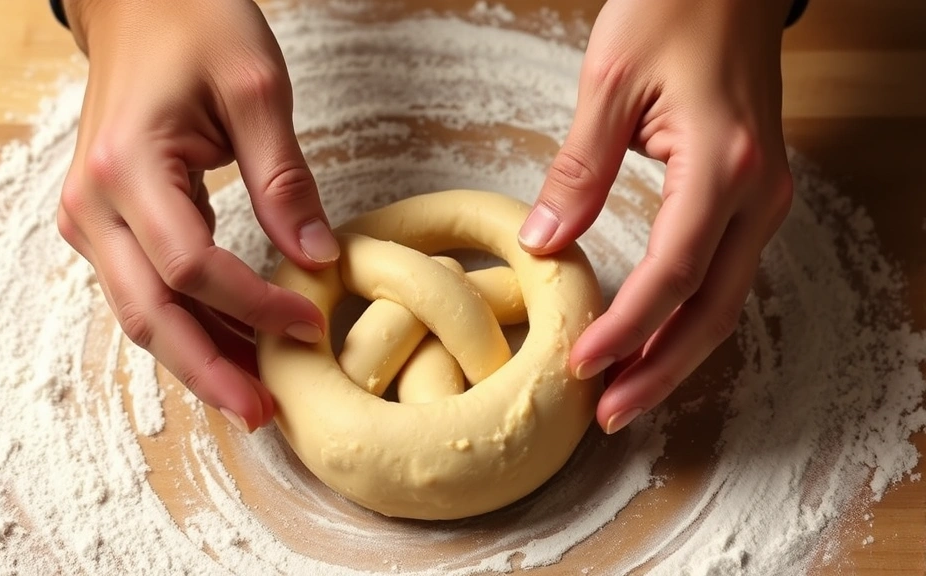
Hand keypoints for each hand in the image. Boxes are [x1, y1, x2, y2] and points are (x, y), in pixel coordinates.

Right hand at [56, 0, 339, 431]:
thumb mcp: (255, 90)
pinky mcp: (105, 224)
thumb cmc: (194, 25)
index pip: (191, 265)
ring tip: (254, 396)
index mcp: (127, 167)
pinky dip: (189, 326)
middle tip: (264, 413)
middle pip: (149, 313)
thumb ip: (285, 181)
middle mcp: (93, 204)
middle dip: (209, 370)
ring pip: (142, 313)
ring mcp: (91, 219)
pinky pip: (144, 290)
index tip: (313, 322)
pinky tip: (232, 348)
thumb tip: (318, 260)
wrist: (139, 1)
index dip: (254, 307)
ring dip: (198, 359)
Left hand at [518, 0, 794, 433]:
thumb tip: (540, 246)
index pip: (674, 272)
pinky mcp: (754, 194)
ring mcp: (765, 196)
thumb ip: (577, 171)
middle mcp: (759, 191)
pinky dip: (688, 316)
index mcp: (725, 164)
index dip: (627, 327)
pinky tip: (653, 339)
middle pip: (712, 309)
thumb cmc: (673, 10)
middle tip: (609, 412)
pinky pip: (725, 273)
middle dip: (660, 368)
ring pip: (725, 299)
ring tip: (625, 391)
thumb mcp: (609, 84)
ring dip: (675, 352)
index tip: (582, 364)